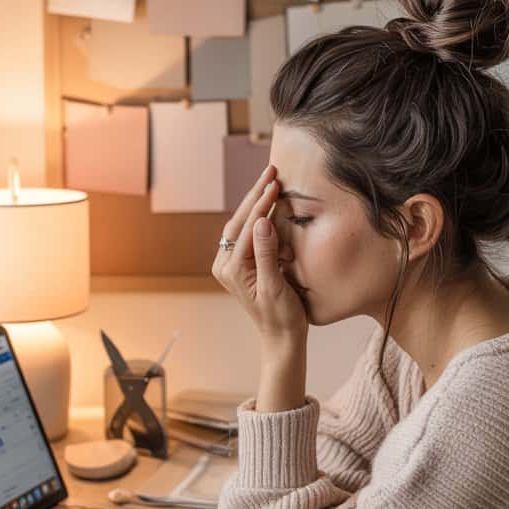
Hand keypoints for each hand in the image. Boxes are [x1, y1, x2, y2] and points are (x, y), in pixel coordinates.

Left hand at [211, 163, 308, 346]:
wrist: (282, 337)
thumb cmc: (281, 316)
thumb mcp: (275, 286)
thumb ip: (266, 254)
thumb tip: (262, 222)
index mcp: (231, 269)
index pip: (246, 228)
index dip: (261, 203)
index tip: (275, 183)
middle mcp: (226, 264)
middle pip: (240, 220)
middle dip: (256, 194)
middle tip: (271, 170)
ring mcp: (232, 263)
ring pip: (243, 224)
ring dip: (257, 201)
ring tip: (270, 179)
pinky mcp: (242, 263)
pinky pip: (248, 233)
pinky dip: (259, 215)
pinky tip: (269, 201)